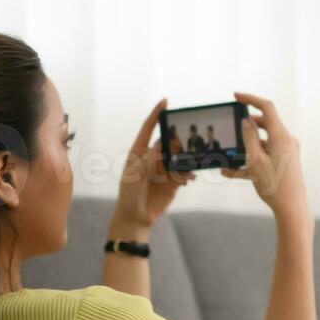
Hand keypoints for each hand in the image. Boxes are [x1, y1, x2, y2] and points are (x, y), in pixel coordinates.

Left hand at [111, 98, 192, 234]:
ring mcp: (164, 169)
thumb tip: (161, 144)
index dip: (156, 115)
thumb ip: (148, 160)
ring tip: (188, 164)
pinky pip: (185, 173)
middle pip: (168, 142)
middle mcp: (153, 159)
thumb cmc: (129, 195)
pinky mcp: (173, 182)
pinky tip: (190, 178)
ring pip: (179, 156)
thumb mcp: (135, 175)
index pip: (148, 129)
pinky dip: (189, 173)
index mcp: (139, 153)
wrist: (135, 218)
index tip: (165, 102)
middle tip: (183, 143)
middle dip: (177, 140)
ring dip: (185, 158)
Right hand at [222, 92, 308, 222]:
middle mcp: (286, 141)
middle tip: (232, 127)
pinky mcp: (285, 163)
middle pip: (264, 125)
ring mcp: (287, 152)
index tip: (235, 96)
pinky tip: (231, 172)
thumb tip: (248, 121)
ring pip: (262, 144)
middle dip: (246, 127)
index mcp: (281, 136)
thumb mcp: (255, 160)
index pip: (267, 108)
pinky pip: (265, 156)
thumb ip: (249, 138)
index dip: (250, 99)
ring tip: (226, 160)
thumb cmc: (274, 186)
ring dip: (244, 149)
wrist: (291, 209)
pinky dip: (250, 161)